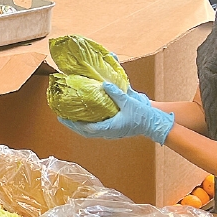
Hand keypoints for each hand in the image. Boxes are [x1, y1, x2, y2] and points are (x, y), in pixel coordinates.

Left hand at [59, 82, 174, 144]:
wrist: (154, 123)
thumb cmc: (142, 114)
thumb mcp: (129, 101)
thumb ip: (116, 93)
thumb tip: (104, 84)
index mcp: (110, 127)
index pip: (87, 128)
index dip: (74, 124)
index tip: (63, 118)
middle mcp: (108, 132)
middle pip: (85, 132)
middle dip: (73, 125)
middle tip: (61, 117)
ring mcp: (111, 132)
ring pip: (90, 132)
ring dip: (79, 126)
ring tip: (69, 118)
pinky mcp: (114, 129)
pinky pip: (96, 129)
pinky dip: (87, 124)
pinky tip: (84, 117)